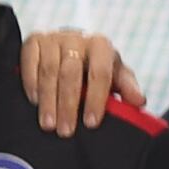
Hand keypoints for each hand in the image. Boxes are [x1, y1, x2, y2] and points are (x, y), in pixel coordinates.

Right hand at [19, 29, 141, 135]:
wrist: (73, 46)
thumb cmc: (97, 67)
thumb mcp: (116, 75)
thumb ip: (127, 87)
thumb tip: (139, 101)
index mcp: (101, 46)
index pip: (99, 74)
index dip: (95, 99)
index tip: (91, 123)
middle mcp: (76, 38)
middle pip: (70, 74)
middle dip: (68, 105)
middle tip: (66, 131)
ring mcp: (53, 38)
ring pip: (48, 71)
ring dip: (48, 101)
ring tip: (49, 124)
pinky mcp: (34, 40)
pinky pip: (29, 63)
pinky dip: (31, 84)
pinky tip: (34, 102)